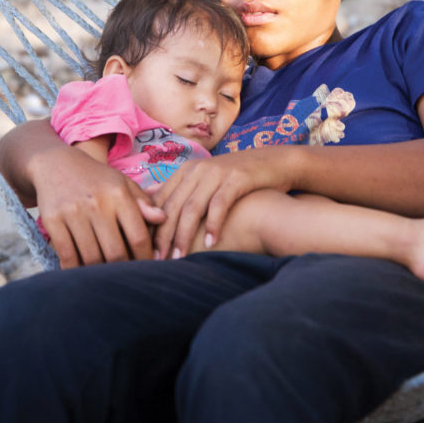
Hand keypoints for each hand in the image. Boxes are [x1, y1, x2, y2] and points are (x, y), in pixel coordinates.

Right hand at [33, 144, 165, 268]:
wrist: (56, 164)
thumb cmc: (96, 179)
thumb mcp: (122, 183)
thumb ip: (143, 202)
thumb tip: (163, 219)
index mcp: (119, 194)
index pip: (138, 236)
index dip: (145, 258)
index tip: (148, 268)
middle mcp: (97, 204)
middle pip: (115, 253)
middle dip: (124, 270)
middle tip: (127, 279)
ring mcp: (73, 213)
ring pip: (91, 258)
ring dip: (100, 274)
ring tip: (107, 278)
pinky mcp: (52, 221)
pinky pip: (67, 256)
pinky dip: (75, 270)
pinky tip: (82, 274)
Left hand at [152, 147, 291, 259]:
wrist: (276, 162)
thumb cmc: (239, 179)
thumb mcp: (208, 181)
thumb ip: (185, 194)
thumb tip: (156, 213)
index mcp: (187, 170)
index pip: (161, 200)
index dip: (152, 226)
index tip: (147, 250)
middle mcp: (198, 169)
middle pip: (173, 206)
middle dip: (163, 235)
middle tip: (157, 260)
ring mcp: (217, 172)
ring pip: (192, 207)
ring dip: (184, 235)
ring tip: (179, 257)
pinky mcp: (236, 178)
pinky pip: (219, 204)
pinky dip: (212, 224)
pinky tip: (210, 243)